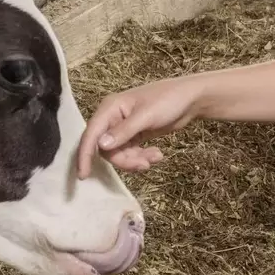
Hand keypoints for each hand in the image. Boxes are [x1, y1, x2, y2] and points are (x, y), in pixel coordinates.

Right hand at [76, 77, 204, 178]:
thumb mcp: (146, 116)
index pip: (91, 134)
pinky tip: (157, 155)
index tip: (83, 175)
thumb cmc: (168, 100)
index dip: (85, 155)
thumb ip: (124, 131)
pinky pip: (130, 153)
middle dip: (124, 160)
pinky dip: (142, 157)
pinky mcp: (135, 136)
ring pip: (119, 154)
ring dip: (136, 160)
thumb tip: (101, 145)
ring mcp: (124, 128)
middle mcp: (113, 118)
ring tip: (156, 157)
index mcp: (110, 108)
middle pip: (107, 149)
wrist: (191, 99)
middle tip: (143, 165)